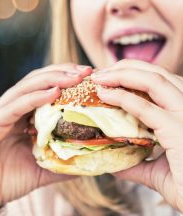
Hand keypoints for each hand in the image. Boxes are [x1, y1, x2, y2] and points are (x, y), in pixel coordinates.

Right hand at [0, 63, 91, 214]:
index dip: (66, 79)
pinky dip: (34, 97)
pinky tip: (54, 92)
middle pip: (35, 81)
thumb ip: (63, 161)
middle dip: (62, 72)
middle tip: (86, 71)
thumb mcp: (42, 169)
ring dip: (51, 79)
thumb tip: (90, 158)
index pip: (43, 88)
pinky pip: (15, 106)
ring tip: (75, 77)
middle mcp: (7, 109)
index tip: (90, 77)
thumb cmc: (7, 181)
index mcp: (19, 115)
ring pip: (25, 88)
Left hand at [91, 59, 182, 211]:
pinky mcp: (179, 129)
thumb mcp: (159, 172)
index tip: (107, 77)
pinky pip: (145, 107)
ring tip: (98, 78)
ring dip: (121, 75)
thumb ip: (138, 164)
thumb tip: (115, 163)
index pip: (160, 83)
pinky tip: (104, 94)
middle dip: (124, 68)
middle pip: (156, 74)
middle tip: (99, 73)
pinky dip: (122, 97)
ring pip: (153, 80)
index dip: (133, 75)